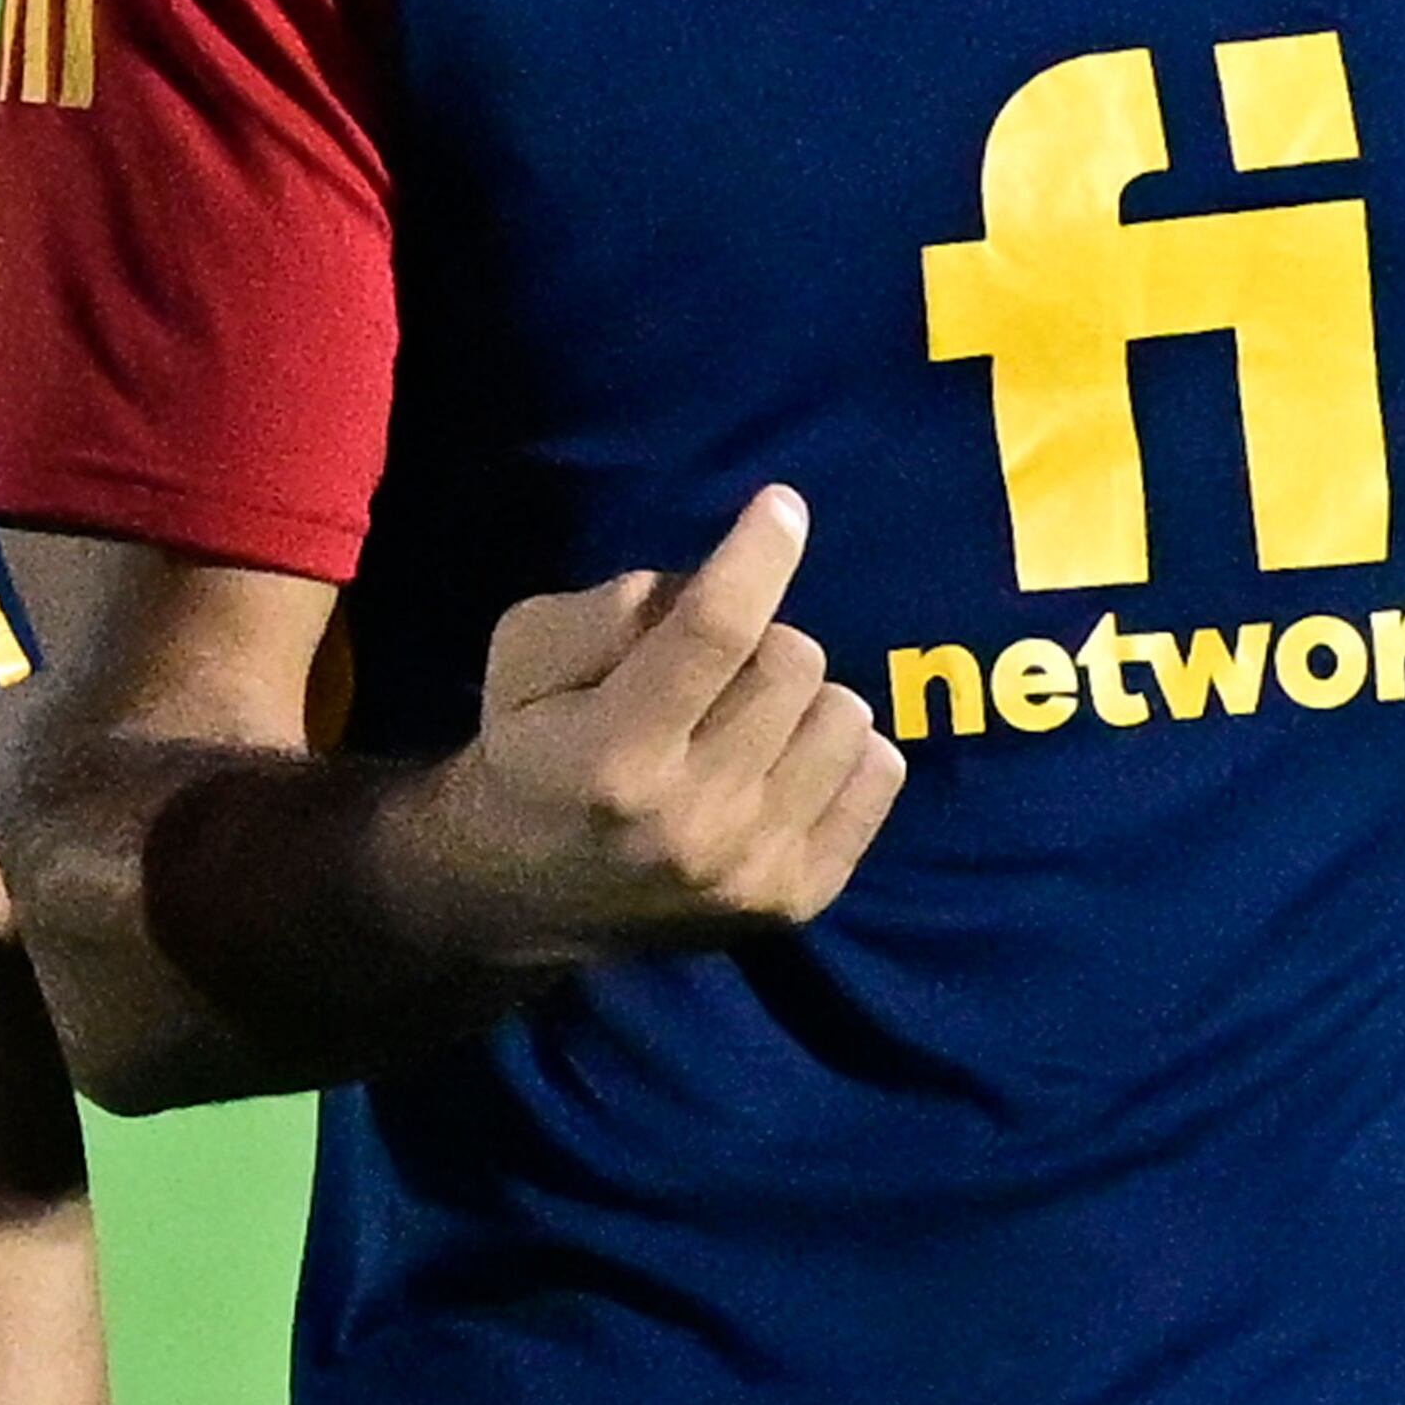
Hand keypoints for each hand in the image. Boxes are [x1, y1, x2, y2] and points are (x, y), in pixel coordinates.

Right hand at [381, 487, 901, 969]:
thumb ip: (610, 610)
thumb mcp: (526, 657)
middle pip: (794, 662)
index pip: (715, 632)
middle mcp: (692, 818)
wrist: (524, 898)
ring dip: (804, 696)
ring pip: (845, 714)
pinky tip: (787, 759)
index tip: (782, 506)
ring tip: (753, 717)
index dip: (758, 556)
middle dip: (762, 638)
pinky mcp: (799, 898)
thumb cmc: (530, 753)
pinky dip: (845, 749)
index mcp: (615, 751)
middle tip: (721, 664)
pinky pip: (880, 774)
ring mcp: (753, 866)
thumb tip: (712, 581)